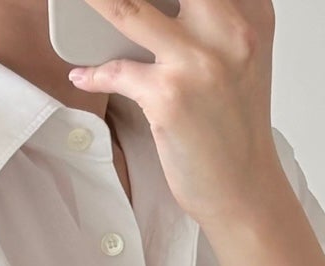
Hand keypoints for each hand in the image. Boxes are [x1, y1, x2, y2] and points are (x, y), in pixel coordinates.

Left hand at [64, 0, 287, 229]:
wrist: (243, 188)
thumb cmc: (233, 126)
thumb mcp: (238, 56)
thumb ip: (211, 17)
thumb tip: (162, 2)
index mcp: (250, 10)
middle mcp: (230, 27)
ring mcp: (200, 61)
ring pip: (130, 9)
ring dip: (94, 4)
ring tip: (73, 3)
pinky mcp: (171, 97)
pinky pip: (116, 71)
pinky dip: (93, 73)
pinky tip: (82, 75)